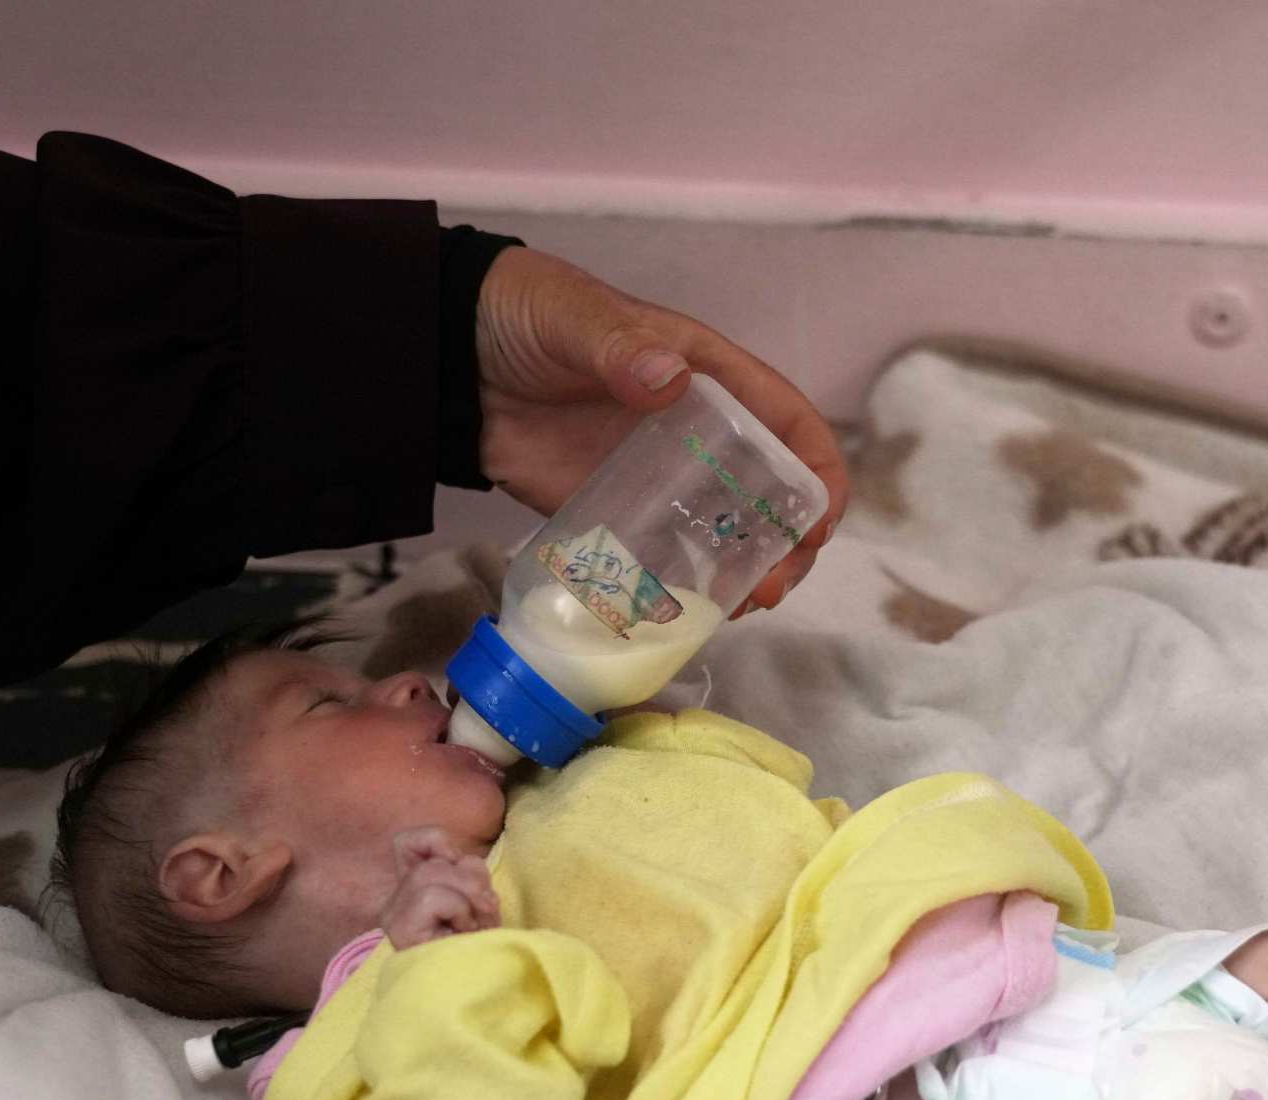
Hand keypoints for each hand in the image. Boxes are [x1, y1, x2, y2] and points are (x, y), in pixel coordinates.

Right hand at [377, 828, 499, 948]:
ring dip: (469, 898)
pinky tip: (460, 934)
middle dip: (473, 882)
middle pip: (435, 862)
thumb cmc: (478, 950)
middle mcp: (394, 903)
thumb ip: (467, 875)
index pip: (408, 842)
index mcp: (410, 893)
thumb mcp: (477, 903)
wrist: (473, 995)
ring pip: (433, 875)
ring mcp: (394, 916)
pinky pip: (434, 897)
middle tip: (484, 914)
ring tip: (474, 926)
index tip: (459, 865)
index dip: (438, 842)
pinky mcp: (399, 929)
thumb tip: (462, 860)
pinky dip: (458, 910)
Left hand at [474, 247, 850, 609]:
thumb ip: (618, 345)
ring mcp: (657, 475)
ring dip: (747, 570)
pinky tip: (689, 615)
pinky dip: (683, 585)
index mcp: (706, 375)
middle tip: (773, 586)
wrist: (448, 358)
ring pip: (725, 529)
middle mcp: (696, 430)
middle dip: (789, 540)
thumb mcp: (573, 317)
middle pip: (770, 489)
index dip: (818, 470)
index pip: (787, 422)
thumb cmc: (524, 316)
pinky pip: (663, 554)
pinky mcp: (614, 510)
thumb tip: (669, 379)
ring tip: (743, 608)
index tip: (819, 522)